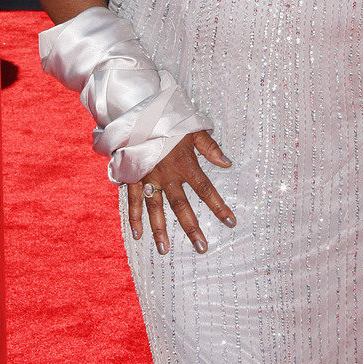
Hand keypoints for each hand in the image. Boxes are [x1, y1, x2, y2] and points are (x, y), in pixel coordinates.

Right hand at [127, 130, 235, 253]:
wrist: (137, 112)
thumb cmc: (167, 120)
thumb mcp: (192, 128)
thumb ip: (209, 147)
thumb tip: (227, 163)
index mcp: (184, 163)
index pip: (205, 189)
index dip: (219, 206)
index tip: (230, 222)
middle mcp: (167, 174)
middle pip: (181, 206)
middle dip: (192, 227)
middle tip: (201, 247)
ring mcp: (148, 178)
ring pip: (155, 208)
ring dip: (160, 230)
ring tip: (165, 250)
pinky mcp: (132, 177)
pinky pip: (134, 200)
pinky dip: (134, 217)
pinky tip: (138, 235)